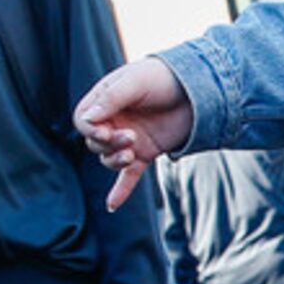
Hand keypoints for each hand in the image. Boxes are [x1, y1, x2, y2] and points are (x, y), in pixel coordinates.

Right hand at [74, 57, 193, 210]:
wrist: (200, 90)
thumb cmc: (163, 78)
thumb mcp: (134, 82)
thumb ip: (110, 99)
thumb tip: (87, 121)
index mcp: (106, 101)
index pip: (83, 120)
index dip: (90, 130)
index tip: (105, 132)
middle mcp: (114, 121)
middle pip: (95, 143)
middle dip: (108, 144)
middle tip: (130, 137)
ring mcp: (129, 139)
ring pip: (109, 159)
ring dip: (116, 160)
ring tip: (132, 153)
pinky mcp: (146, 153)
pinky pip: (128, 176)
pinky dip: (121, 191)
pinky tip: (112, 205)